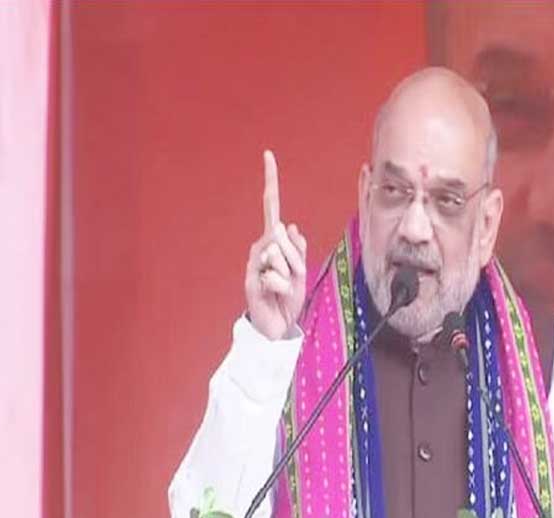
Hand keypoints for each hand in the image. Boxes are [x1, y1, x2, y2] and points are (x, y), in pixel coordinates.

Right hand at [245, 150, 306, 339]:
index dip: (271, 182)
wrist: (276, 327)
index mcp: (274, 241)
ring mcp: (254, 263)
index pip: (272, 207)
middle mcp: (261, 247)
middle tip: (295, 279)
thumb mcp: (302, 271)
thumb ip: (297, 249)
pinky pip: (275, 276)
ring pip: (280, 256)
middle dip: (297, 259)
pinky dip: (283, 288)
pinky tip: (275, 295)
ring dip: (291, 276)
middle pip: (283, 236)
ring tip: (283, 289)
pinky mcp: (250, 280)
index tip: (268, 155)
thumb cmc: (288, 298)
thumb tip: (290, 226)